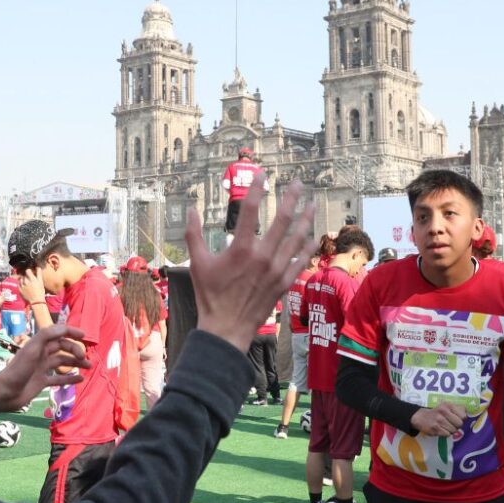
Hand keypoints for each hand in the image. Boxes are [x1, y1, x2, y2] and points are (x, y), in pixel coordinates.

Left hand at [0, 324, 89, 410]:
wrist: (5, 393)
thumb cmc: (17, 370)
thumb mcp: (32, 349)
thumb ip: (46, 336)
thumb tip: (64, 328)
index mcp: (39, 345)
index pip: (58, 333)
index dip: (71, 332)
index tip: (84, 336)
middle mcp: (42, 354)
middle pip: (63, 348)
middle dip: (75, 350)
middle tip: (84, 357)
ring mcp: (43, 369)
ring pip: (63, 363)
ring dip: (76, 363)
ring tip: (88, 366)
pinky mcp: (43, 382)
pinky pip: (60, 379)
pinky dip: (70, 378)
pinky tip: (81, 378)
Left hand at [18, 266, 45, 304]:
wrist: (36, 301)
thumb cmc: (40, 291)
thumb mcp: (41, 282)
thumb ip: (39, 273)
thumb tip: (38, 267)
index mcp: (32, 279)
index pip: (28, 270)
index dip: (29, 271)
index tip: (30, 272)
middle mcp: (26, 281)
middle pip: (24, 275)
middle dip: (27, 276)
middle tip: (30, 279)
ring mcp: (22, 286)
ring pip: (21, 279)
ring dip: (23, 280)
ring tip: (27, 283)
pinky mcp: (19, 290)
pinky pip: (19, 284)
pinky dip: (21, 284)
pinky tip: (25, 287)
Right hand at [185, 174, 315, 352]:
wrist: (226, 328)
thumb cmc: (210, 296)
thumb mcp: (197, 263)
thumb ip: (193, 234)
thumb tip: (191, 210)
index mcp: (240, 248)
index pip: (250, 210)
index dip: (256, 188)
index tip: (261, 175)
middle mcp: (262, 256)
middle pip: (282, 219)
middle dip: (292, 198)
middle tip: (298, 184)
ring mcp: (276, 270)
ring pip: (297, 238)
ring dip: (306, 219)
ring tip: (312, 204)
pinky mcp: (283, 283)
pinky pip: (301, 261)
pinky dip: (308, 248)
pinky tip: (312, 237)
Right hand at [411, 403, 466, 436]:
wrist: (420, 417)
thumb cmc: (437, 412)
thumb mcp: (446, 406)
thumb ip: (458, 408)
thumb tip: (468, 411)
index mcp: (448, 405)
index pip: (463, 416)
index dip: (461, 419)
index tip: (457, 419)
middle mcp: (444, 411)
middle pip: (459, 424)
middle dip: (456, 426)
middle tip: (451, 424)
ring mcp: (439, 421)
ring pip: (454, 430)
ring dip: (451, 430)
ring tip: (445, 426)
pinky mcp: (435, 429)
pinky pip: (447, 434)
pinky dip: (445, 433)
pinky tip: (441, 429)